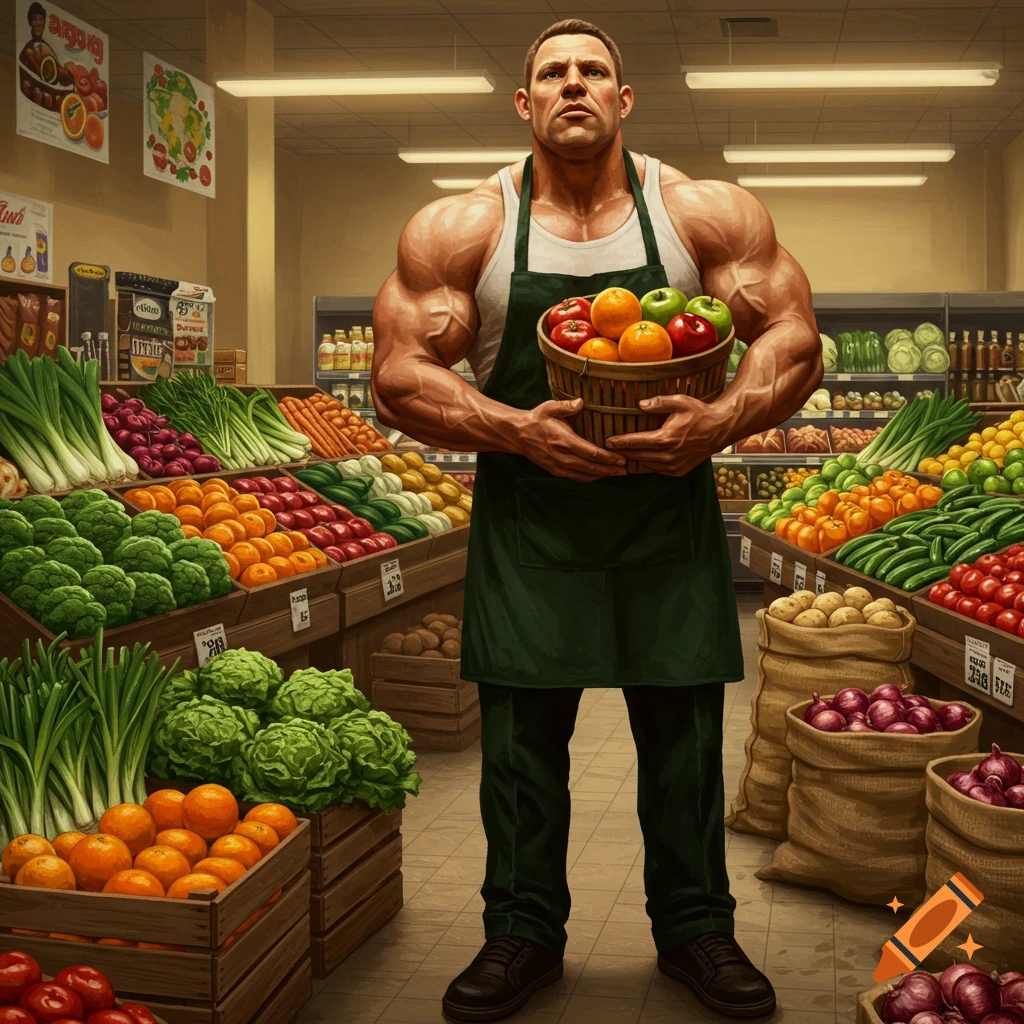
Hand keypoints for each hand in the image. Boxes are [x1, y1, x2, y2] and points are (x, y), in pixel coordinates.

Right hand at [515, 399, 627, 482]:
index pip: (591, 453)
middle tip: (626, 469)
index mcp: (564, 441)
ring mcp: (558, 466)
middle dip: (610, 469)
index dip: (608, 457)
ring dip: (602, 475)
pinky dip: (590, 478)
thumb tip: (581, 402)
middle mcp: (562, 456)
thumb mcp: (549, 407)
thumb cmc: (536, 419)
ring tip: (618, 473)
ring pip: (585, 475)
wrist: (518, 435)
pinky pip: (576, 478)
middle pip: (591, 467)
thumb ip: (566, 406)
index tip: (622, 458)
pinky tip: (600, 475)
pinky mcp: (555, 471)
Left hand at [606, 394, 728, 475]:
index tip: (607, 441)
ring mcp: (674, 465)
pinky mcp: (678, 471)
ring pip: (646, 465)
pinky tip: (641, 458)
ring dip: (634, 459)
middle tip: (609, 448)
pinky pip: (657, 470)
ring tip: (621, 454)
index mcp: (666, 438)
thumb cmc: (699, 413)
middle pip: (637, 456)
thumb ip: (659, 402)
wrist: (720, 429)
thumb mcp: (680, 401)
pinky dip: (647, 465)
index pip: (636, 442)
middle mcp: (668, 455)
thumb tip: (640, 404)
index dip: (620, 442)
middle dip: (622, 452)